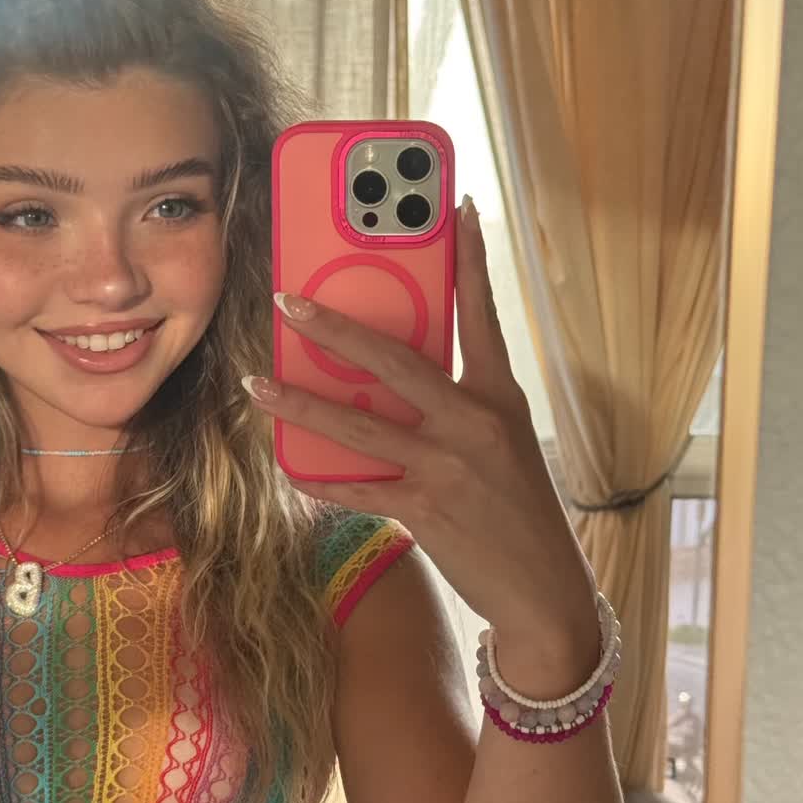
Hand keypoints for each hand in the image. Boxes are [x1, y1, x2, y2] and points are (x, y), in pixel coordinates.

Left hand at [243, 196, 600, 668]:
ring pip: (357, 424)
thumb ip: (457, 410)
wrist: (545, 594)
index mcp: (501, 398)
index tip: (454, 208)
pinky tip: (287, 465)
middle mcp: (474, 423)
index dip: (469, 259)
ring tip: (258, 382)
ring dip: (299, 402)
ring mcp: (447, 466)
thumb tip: (390, 384)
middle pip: (395, 359)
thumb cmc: (521, 516)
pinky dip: (318, 477)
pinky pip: (355, 486)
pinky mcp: (424, 509)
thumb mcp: (505, 447)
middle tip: (290, 301)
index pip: (482, 314)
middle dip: (336, 327)